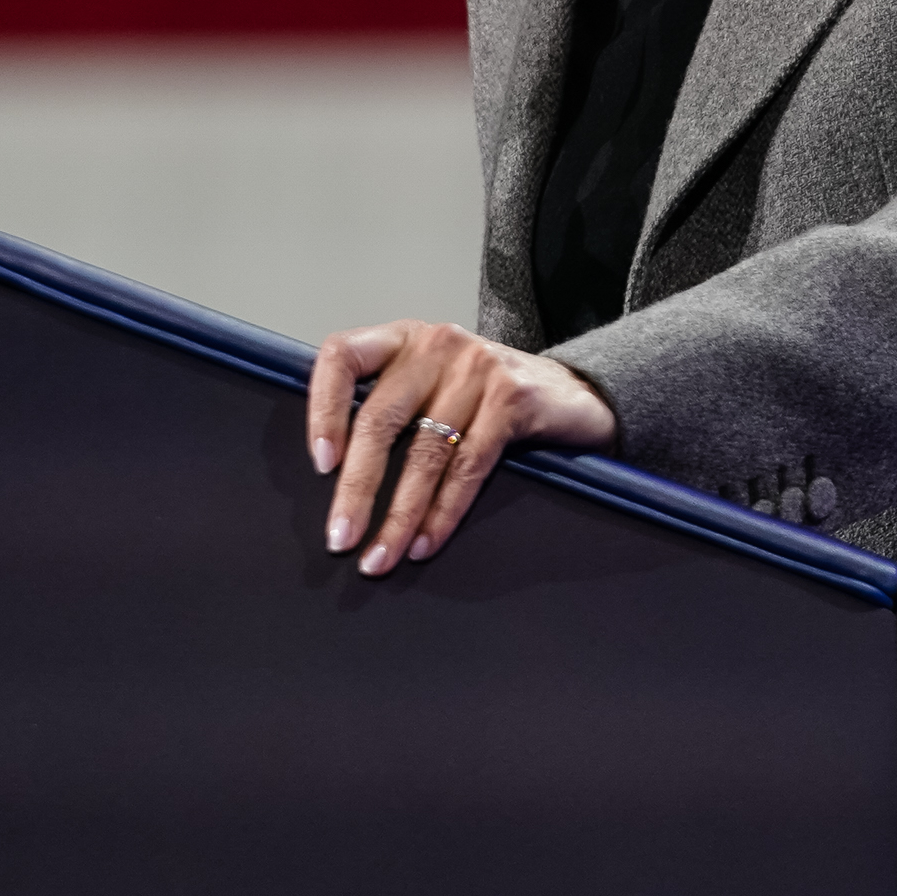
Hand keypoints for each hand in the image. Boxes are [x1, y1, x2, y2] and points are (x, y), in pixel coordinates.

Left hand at [307, 320, 617, 574]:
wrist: (576, 394)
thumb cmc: (488, 399)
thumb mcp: (433, 385)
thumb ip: (390, 408)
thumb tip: (335, 477)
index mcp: (403, 339)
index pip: (342, 357)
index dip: (322, 410)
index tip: (320, 464)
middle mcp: (436, 344)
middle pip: (380, 419)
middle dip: (356, 488)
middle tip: (340, 538)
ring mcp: (477, 367)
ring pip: (424, 453)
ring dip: (399, 515)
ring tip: (380, 556)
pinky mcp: (513, 397)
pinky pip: (468, 466)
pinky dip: (443, 512)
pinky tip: (426, 542)